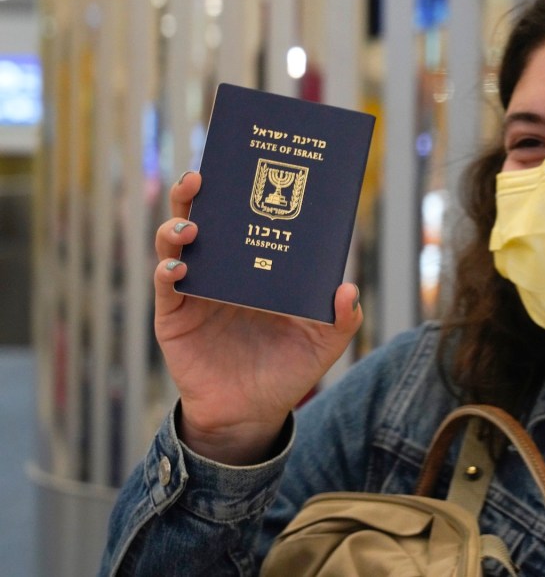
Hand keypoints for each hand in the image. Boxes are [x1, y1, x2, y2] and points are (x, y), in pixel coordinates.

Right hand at [153, 171, 362, 463]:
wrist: (251, 413)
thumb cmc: (287, 370)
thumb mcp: (323, 344)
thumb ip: (341, 318)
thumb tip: (348, 288)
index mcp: (257, 266)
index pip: (247, 217)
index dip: (244, 190)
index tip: (249, 163)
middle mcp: (224, 269)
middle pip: (205, 217)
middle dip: (199, 192)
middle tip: (203, 174)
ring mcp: (195, 289)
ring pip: (175, 243)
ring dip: (179, 225)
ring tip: (192, 223)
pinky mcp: (174, 315)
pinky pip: (164, 286)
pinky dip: (167, 270)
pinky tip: (178, 266)